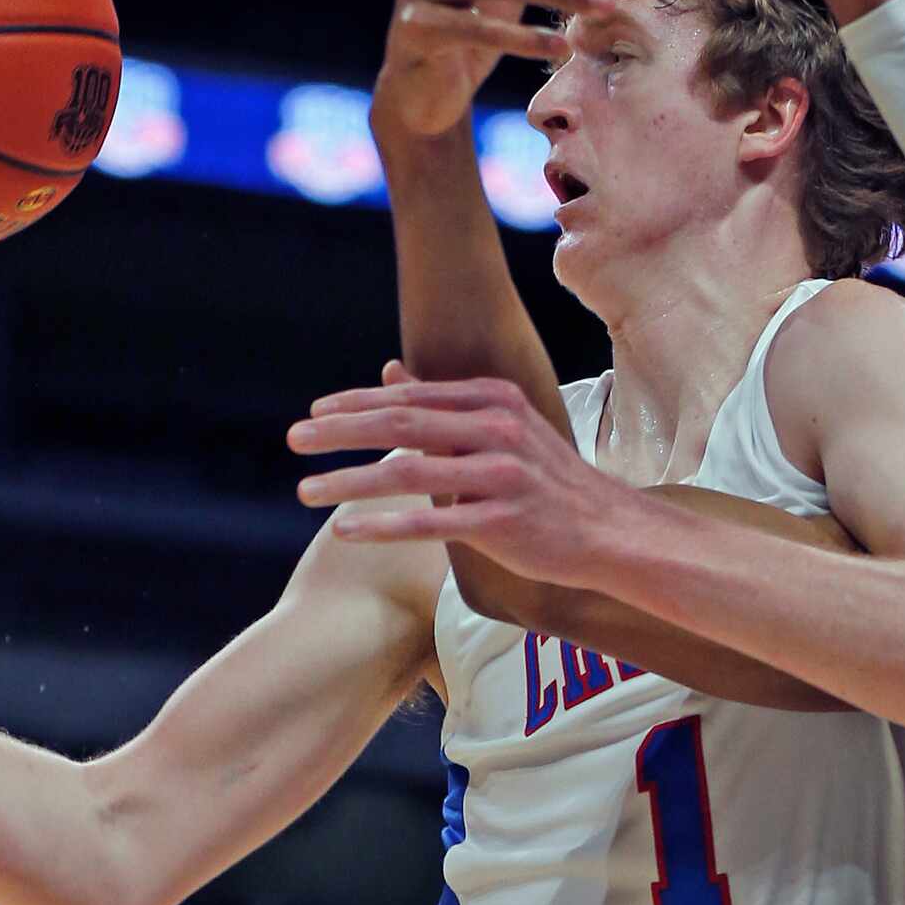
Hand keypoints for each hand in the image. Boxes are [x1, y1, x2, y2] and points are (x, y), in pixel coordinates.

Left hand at [289, 363, 637, 590]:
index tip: (314, 413)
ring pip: (408, 472)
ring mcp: (501, 475)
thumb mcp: (502, 428)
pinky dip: (382, 525)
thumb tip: (389, 374)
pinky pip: (430, 522)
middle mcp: (497, 429)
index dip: (357, 404)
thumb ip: (443, 405)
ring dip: (349, 481)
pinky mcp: (502, 521)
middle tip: (294, 439)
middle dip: (341, 431)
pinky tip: (346, 530)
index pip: (411, 397)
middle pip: (402, 423)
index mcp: (495, 401)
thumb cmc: (549, 482)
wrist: (610, 530)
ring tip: (306, 490)